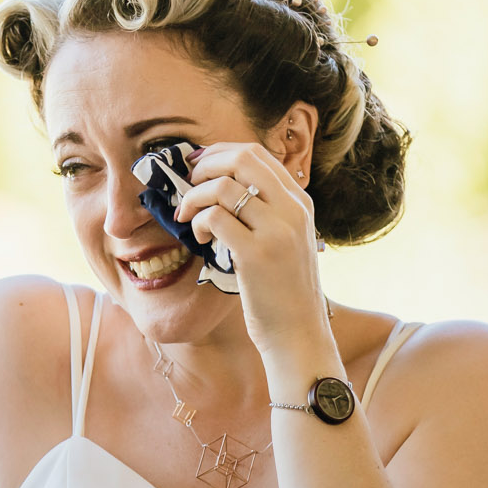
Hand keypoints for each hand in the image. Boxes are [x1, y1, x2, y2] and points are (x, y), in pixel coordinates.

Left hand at [174, 143, 330, 356]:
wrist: (298, 333)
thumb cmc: (283, 290)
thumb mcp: (287, 240)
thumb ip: (267, 211)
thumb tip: (221, 185)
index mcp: (300, 202)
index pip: (256, 154)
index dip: (218, 153)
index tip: (197, 167)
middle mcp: (293, 209)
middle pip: (240, 158)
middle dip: (204, 166)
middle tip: (187, 185)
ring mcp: (277, 230)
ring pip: (222, 186)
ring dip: (194, 197)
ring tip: (189, 218)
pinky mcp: (256, 253)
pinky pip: (214, 217)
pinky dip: (198, 223)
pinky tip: (200, 240)